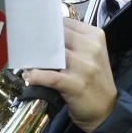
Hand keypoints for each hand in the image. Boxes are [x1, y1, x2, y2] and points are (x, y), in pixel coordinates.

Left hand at [25, 17, 117, 132]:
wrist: (107, 110)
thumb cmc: (95, 80)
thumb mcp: (92, 55)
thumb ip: (74, 42)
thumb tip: (46, 33)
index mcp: (95, 36)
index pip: (65, 23)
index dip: (47, 25)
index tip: (35, 28)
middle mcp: (91, 48)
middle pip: (58, 36)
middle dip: (39, 39)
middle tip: (24, 42)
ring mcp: (85, 67)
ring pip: (53, 54)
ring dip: (35, 58)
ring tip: (25, 60)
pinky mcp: (76, 84)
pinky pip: (51, 76)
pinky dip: (36, 76)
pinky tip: (29, 76)